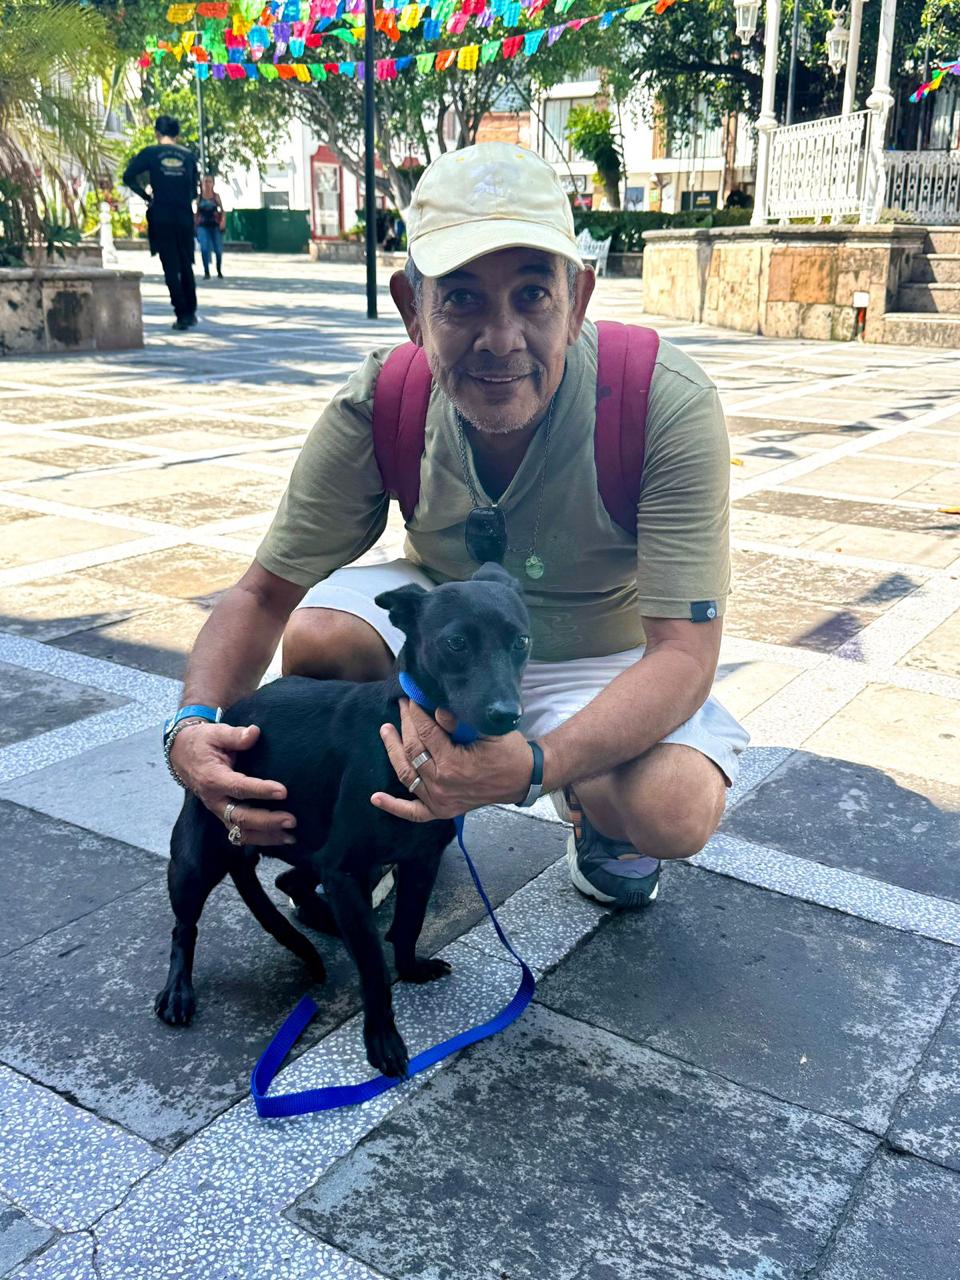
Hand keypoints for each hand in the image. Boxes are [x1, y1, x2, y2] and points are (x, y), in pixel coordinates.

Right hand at [169, 721, 296, 846]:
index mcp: (213, 778)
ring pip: (241, 832)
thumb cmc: (203, 742)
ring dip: (266, 836)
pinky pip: (240, 834)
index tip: (283, 791)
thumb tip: (254, 732)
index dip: (261, 791)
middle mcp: (215, 800)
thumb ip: (235, 735)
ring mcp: (218, 811)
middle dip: (267, 821)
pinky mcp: (224, 816)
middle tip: (292, 819)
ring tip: (291, 837)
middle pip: (241, 818)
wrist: (182, 755)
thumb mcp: (216, 733)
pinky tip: (280, 838)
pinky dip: (260, 839)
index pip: (239, 788)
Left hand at [371, 699, 533, 822]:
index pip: (425, 732)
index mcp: (453, 764)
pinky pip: (412, 812)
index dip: (416, 712)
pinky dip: (393, 806)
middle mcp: (442, 784)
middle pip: (412, 751)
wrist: (523, 778)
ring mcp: (439, 800)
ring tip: (386, 730)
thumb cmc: (508, 751)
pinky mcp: (441, 810)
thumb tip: (435, 710)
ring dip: (392, 751)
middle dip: (405, 724)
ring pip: (405, 774)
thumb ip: (459, 721)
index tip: (412, 697)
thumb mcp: (488, 730)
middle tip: (402, 706)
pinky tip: (376, 798)